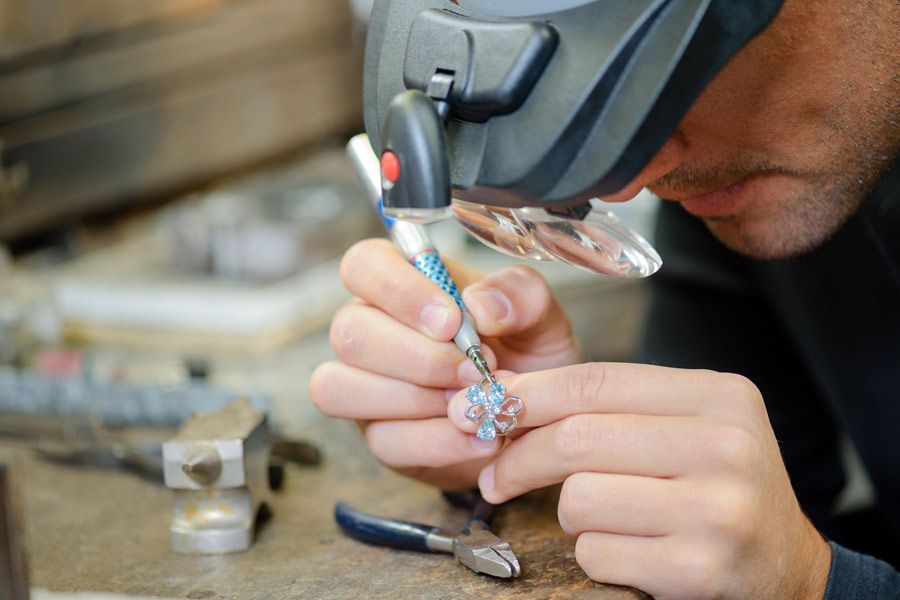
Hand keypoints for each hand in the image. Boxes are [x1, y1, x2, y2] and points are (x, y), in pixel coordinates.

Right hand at [309, 238, 581, 488]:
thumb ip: (521, 294)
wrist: (536, 414)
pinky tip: (482, 438)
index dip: (400, 292)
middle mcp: (370, 329)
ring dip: (416, 400)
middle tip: (475, 371)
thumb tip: (480, 305)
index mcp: (401, 282)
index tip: (452, 321)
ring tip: (475, 404)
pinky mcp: (379, 437)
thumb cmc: (526, 350)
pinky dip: (438, 442)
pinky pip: (384, 440)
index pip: (364, 265)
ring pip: (343, 387)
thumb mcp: (540, 315)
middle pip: (349, 332)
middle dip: (417, 357)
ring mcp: (364, 385)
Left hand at [447, 363, 831, 598]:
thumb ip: (605, 406)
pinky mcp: (700, 569)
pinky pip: (596, 553)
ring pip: (579, 500)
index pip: (596, 381)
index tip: (483, 411)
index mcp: (719, 396)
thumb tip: (503, 393)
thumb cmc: (715, 486)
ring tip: (604, 518)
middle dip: (519, 459)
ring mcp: (718, 510)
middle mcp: (726, 446)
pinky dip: (594, 554)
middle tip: (495, 477)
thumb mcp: (682, 426)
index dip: (528, 396)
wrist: (785, 564)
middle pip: (578, 438)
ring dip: (570, 514)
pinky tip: (631, 551)